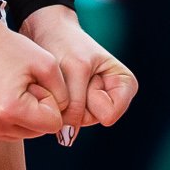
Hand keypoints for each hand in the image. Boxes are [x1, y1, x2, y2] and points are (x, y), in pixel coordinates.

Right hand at [0, 19, 65, 141]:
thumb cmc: (8, 48)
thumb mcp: (47, 62)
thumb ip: (64, 94)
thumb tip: (61, 117)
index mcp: (10, 110)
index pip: (52, 124)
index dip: (49, 101)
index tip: (34, 82)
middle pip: (35, 132)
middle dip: (35, 111)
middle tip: (21, 84)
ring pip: (18, 134)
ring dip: (19, 116)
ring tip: (7, 89)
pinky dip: (2, 118)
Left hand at [20, 6, 137, 140]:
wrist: (45, 31)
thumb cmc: (65, 43)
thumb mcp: (74, 69)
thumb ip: (74, 105)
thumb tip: (67, 138)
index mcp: (124, 84)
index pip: (109, 113)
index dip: (92, 95)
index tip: (87, 72)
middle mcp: (112, 97)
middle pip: (92, 119)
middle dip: (76, 99)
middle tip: (72, 73)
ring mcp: (92, 104)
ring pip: (76, 121)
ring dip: (64, 100)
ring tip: (64, 76)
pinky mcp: (75, 106)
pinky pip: (64, 118)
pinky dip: (56, 102)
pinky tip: (56, 84)